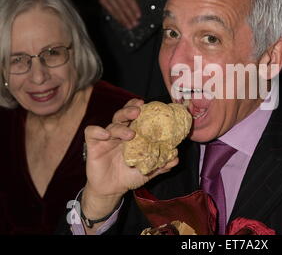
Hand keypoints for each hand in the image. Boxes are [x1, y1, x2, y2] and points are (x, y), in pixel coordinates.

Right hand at [82, 98, 178, 218]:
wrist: (112, 191)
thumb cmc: (129, 175)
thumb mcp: (148, 171)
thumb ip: (161, 164)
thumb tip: (176, 158)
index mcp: (132, 135)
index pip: (135, 117)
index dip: (139, 108)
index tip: (147, 104)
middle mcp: (119, 134)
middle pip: (122, 116)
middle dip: (129, 110)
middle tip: (138, 111)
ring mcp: (106, 139)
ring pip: (111, 124)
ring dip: (121, 127)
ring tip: (130, 134)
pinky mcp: (93, 146)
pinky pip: (91, 132)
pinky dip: (98, 131)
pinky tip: (105, 135)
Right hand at [99, 0, 141, 29]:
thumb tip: (136, 8)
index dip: (134, 8)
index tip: (138, 16)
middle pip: (123, 6)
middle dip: (130, 16)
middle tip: (135, 24)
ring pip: (117, 10)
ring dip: (124, 19)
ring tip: (129, 25)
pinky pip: (110, 10)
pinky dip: (117, 17)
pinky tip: (121, 22)